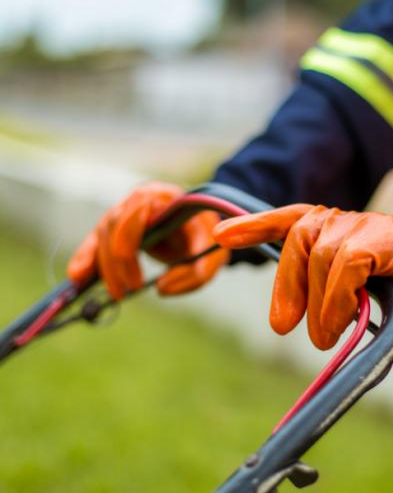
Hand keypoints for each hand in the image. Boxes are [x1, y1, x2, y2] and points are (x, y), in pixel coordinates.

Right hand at [68, 182, 228, 298]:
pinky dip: (85, 259)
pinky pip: (94, 241)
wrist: (201, 228)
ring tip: (118, 294)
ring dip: (105, 267)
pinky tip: (77, 278)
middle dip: (116, 261)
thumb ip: (197, 273)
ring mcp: (125, 213)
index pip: (137, 208)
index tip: (132, 269)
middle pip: (114, 224)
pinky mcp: (116, 229)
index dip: (129, 238)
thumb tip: (161, 289)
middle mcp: (139, 200)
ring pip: (102, 235)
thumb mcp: (215, 255)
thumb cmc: (207, 238)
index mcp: (164, 198)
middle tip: (129, 291)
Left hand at [213, 204, 392, 349]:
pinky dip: (339, 296)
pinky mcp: (391, 235)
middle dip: (286, 285)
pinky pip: (348, 261)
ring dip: (318, 302)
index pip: (288, 219)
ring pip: (322, 252)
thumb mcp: (350, 296)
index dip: (253, 224)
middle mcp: (347, 219)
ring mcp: (370, 223)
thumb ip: (320, 295)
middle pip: (298, 237)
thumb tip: (289, 320)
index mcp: (334, 229)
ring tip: (324, 337)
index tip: (220, 235)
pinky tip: (345, 319)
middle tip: (284, 327)